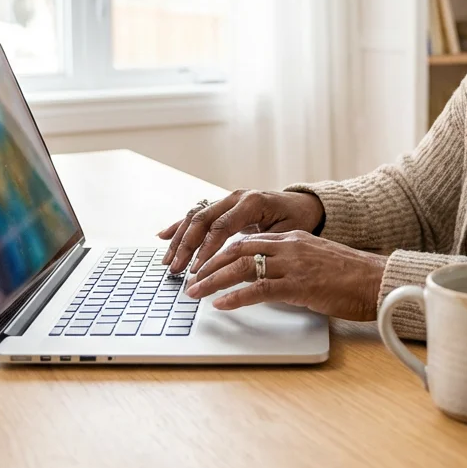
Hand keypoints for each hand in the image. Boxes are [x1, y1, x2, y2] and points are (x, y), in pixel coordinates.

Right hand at [158, 189, 324, 273]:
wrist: (302, 204)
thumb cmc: (297, 219)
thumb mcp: (287, 234)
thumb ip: (263, 245)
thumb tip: (244, 265)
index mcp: (252, 203)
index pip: (221, 227)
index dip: (207, 249)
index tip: (198, 269)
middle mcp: (236, 197)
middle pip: (202, 220)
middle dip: (187, 246)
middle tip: (177, 270)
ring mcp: (227, 200)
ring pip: (195, 216)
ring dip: (179, 239)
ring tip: (169, 262)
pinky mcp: (222, 205)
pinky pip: (196, 214)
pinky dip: (179, 225)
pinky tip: (163, 236)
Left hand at [185, 231, 385, 320]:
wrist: (378, 281)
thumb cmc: (352, 277)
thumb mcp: (317, 261)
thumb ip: (292, 264)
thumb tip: (269, 278)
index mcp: (293, 239)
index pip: (247, 241)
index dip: (220, 253)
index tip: (203, 265)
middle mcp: (290, 246)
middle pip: (237, 250)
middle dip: (209, 265)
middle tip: (190, 279)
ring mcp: (294, 264)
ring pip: (242, 267)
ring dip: (213, 280)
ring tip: (195, 292)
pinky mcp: (299, 285)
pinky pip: (259, 289)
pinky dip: (236, 297)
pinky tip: (221, 304)